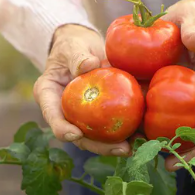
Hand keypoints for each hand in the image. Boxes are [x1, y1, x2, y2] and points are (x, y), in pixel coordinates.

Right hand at [33, 24, 130, 155]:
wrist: (85, 48)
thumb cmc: (73, 45)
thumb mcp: (72, 46)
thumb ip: (77, 56)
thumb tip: (89, 65)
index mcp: (50, 97)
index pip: (53, 117)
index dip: (62, 129)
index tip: (74, 134)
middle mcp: (66, 113)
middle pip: (80, 135)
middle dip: (100, 146)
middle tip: (121, 149)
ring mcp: (85, 117)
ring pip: (98, 137)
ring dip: (117, 145)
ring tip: (136, 147)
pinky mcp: (103, 115)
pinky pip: (114, 126)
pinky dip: (129, 131)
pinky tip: (144, 134)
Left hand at [161, 0, 194, 170]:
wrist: (173, 26)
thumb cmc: (185, 19)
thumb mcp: (190, 15)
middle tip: (181, 160)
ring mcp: (192, 103)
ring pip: (193, 133)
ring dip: (183, 152)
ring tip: (167, 165)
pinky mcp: (174, 107)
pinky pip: (171, 127)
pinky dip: (162, 141)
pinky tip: (147, 151)